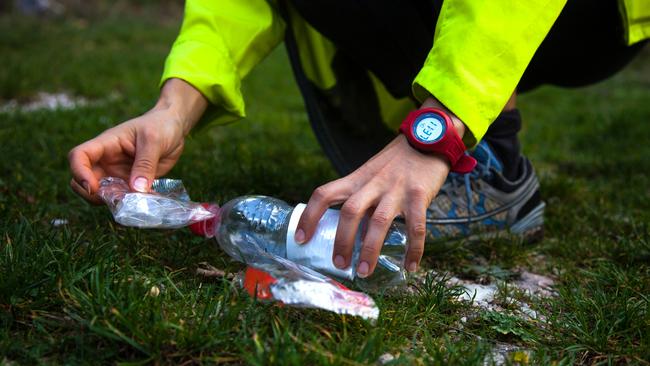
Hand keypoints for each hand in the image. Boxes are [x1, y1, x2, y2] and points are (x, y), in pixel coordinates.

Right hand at [68, 78, 206, 202]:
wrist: (174, 128)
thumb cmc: (160, 126)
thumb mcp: (154, 140)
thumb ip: (145, 164)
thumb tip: (137, 189)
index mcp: (106, 144)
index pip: (79, 156)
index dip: (79, 173)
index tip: (93, 187)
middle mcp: (107, 161)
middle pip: (83, 181)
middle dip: (92, 194)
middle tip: (114, 200)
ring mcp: (117, 174)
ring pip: (101, 193)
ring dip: (111, 202)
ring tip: (132, 202)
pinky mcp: (130, 183)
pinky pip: (122, 198)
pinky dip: (128, 204)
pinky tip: (142, 203)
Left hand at [296, 98, 465, 276]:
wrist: (426, 140)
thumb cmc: (395, 164)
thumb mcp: (370, 175)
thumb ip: (360, 199)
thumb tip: (349, 235)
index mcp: (356, 179)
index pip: (324, 194)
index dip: (309, 216)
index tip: (301, 239)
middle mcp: (372, 184)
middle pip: (350, 212)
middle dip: (342, 241)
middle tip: (339, 264)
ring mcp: (396, 190)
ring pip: (378, 222)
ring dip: (370, 250)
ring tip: (364, 272)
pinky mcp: (419, 195)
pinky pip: (416, 227)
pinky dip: (413, 249)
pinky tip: (410, 266)